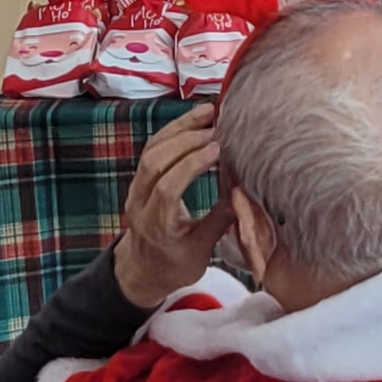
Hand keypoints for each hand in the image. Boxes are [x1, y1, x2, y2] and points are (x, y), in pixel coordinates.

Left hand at [111, 108, 233, 308]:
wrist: (143, 269)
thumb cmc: (174, 265)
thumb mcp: (201, 252)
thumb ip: (220, 222)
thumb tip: (245, 193)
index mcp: (156, 226)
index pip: (168, 188)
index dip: (191, 165)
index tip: (218, 150)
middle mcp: (139, 203)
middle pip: (154, 163)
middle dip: (186, 140)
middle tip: (217, 129)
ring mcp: (136, 188)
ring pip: (151, 149)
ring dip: (180, 128)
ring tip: (209, 112)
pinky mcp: (140, 178)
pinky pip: (152, 147)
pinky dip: (174, 130)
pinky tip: (196, 119)